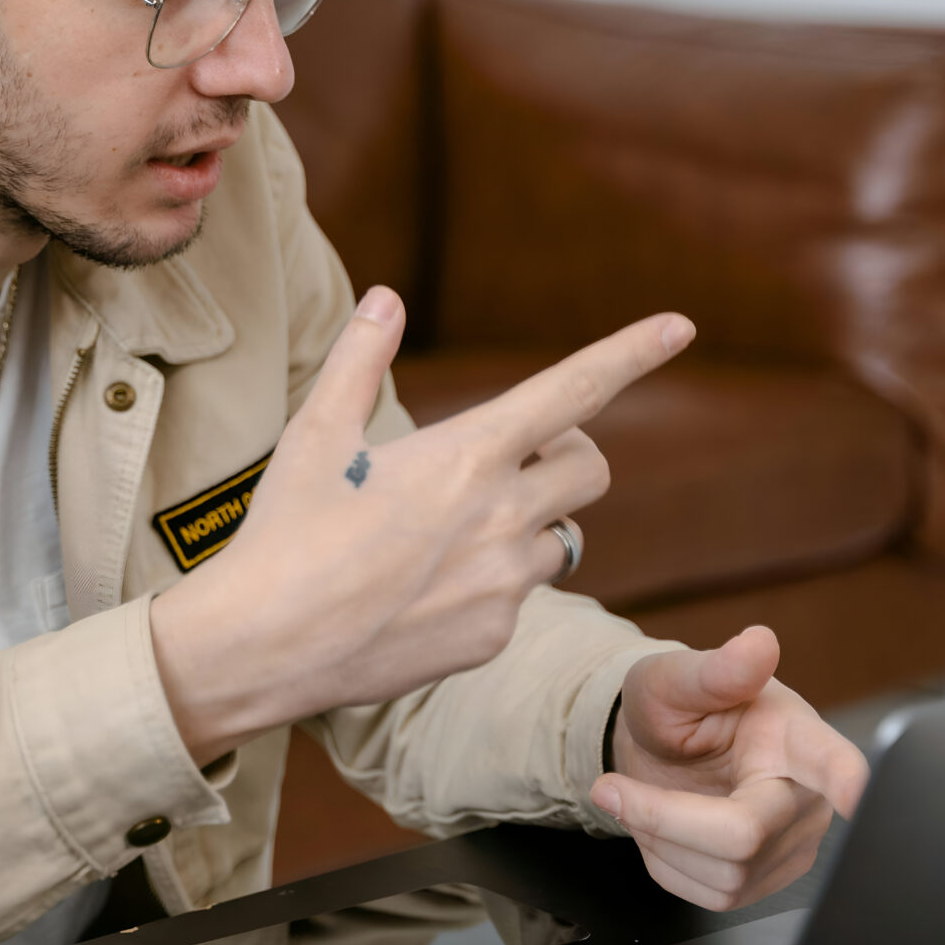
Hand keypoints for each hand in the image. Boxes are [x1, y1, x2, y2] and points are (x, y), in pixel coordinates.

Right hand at [151, 286, 694, 763]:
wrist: (265, 646)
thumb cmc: (284, 531)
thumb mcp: (314, 434)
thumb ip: (361, 359)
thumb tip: (389, 298)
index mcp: (467, 456)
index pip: (573, 390)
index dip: (632, 353)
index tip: (679, 325)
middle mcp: (502, 518)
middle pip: (591, 467)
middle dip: (564, 454)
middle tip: (504, 461)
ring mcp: (503, 585)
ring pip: (560, 537)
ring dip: (527, 524)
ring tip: (446, 535)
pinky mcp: (493, 637)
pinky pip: (521, 596)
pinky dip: (491, 583)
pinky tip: (423, 590)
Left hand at [590, 627, 867, 907]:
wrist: (661, 750)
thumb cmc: (676, 706)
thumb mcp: (675, 678)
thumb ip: (714, 669)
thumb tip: (757, 643)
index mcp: (798, 738)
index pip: (835, 765)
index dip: (847, 784)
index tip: (853, 796)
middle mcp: (808, 798)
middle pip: (744, 837)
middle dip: (663, 817)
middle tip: (610, 788)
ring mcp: (792, 846)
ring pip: (725, 876)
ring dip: (659, 840)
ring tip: (646, 799)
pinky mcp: (767, 881)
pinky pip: (711, 897)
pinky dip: (667, 864)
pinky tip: (666, 828)